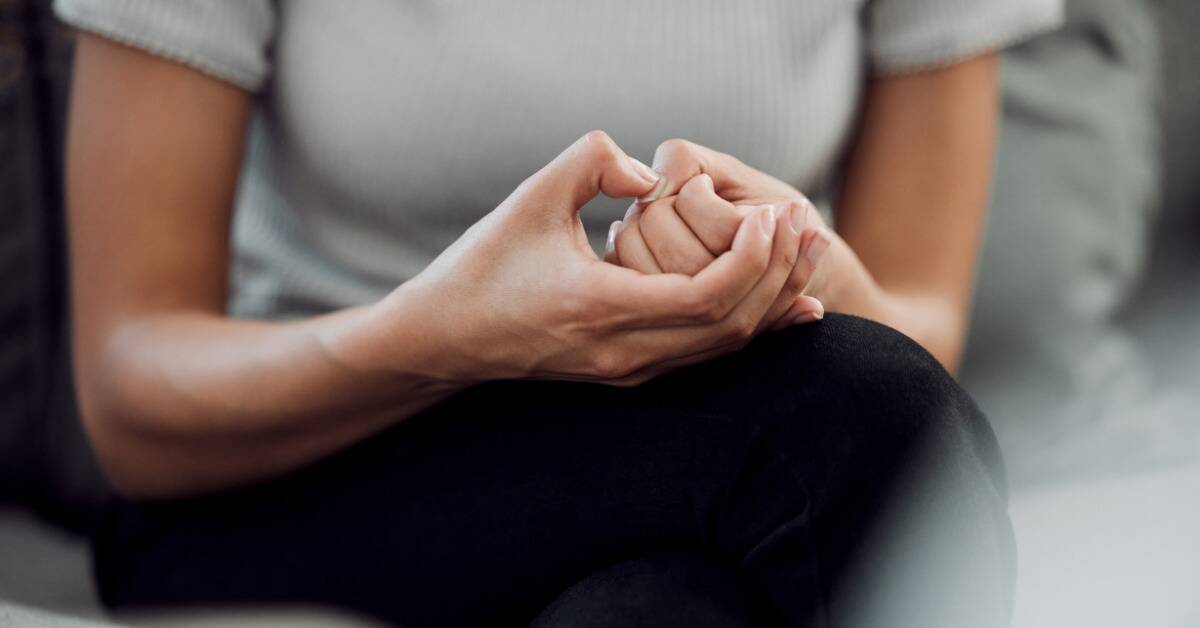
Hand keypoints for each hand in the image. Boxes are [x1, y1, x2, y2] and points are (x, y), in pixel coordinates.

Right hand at [385, 132, 807, 385]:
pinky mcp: (630, 373)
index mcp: (601, 308)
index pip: (707, 296)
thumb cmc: (483, 264)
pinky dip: (750, 327)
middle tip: (807, 222)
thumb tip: (653, 174)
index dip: (753, 256)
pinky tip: (787, 307)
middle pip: (731, 326)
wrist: (445, 338)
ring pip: (725, 346)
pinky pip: (707, 355)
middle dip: (779, 274)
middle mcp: (624, 353)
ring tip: (806, 252)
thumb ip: (593, 162)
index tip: (771, 214)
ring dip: (772, 300)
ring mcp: (629, 371)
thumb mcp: (531, 197)